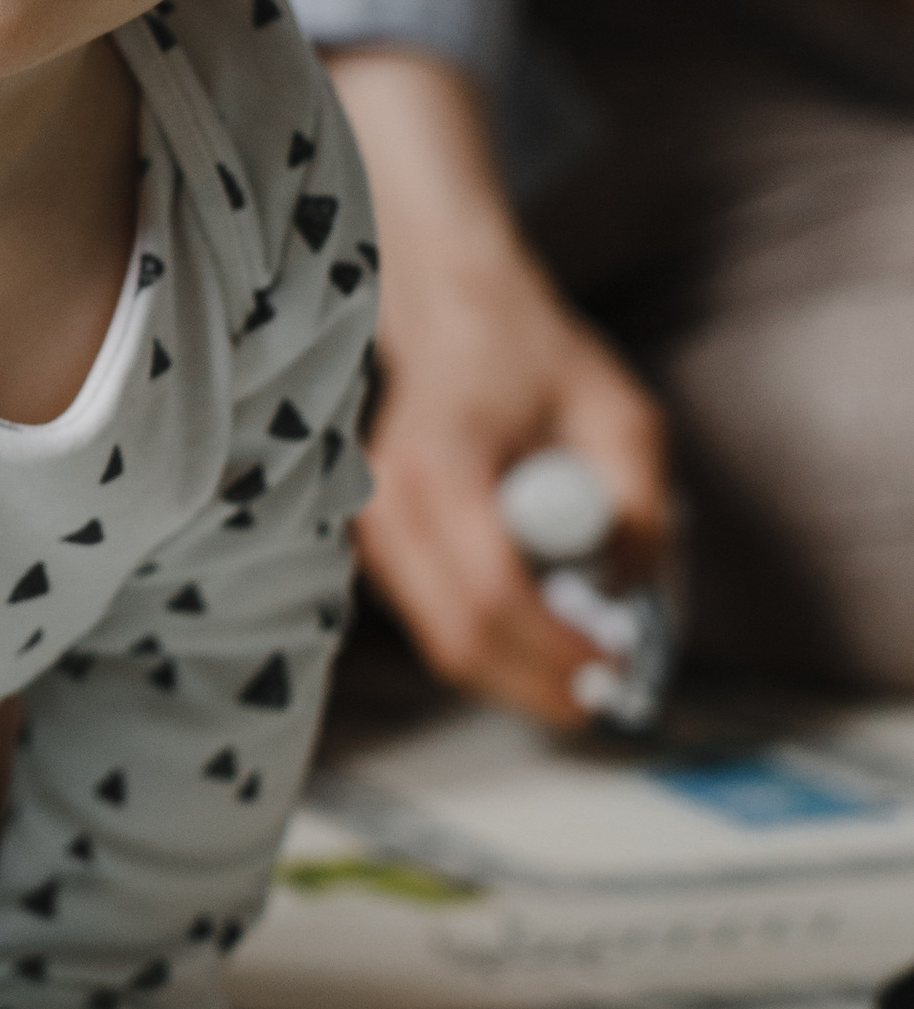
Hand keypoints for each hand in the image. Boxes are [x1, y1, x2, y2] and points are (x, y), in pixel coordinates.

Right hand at [329, 46, 674, 730]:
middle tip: (604, 694)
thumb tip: (632, 598)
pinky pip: (433, 620)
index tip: (612, 667)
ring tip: (582, 660)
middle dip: (536, 682)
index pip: (492, 591)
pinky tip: (541, 627)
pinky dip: (490, 642)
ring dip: (515, 668)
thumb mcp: (621, 415)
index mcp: (442, 464)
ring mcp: (371, 528)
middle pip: (457, 637)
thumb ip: (637, 505)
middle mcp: (387, 503)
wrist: (450, 314)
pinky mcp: (376, 546)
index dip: (555, 647)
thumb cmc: (533, 357)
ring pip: (441, 640)